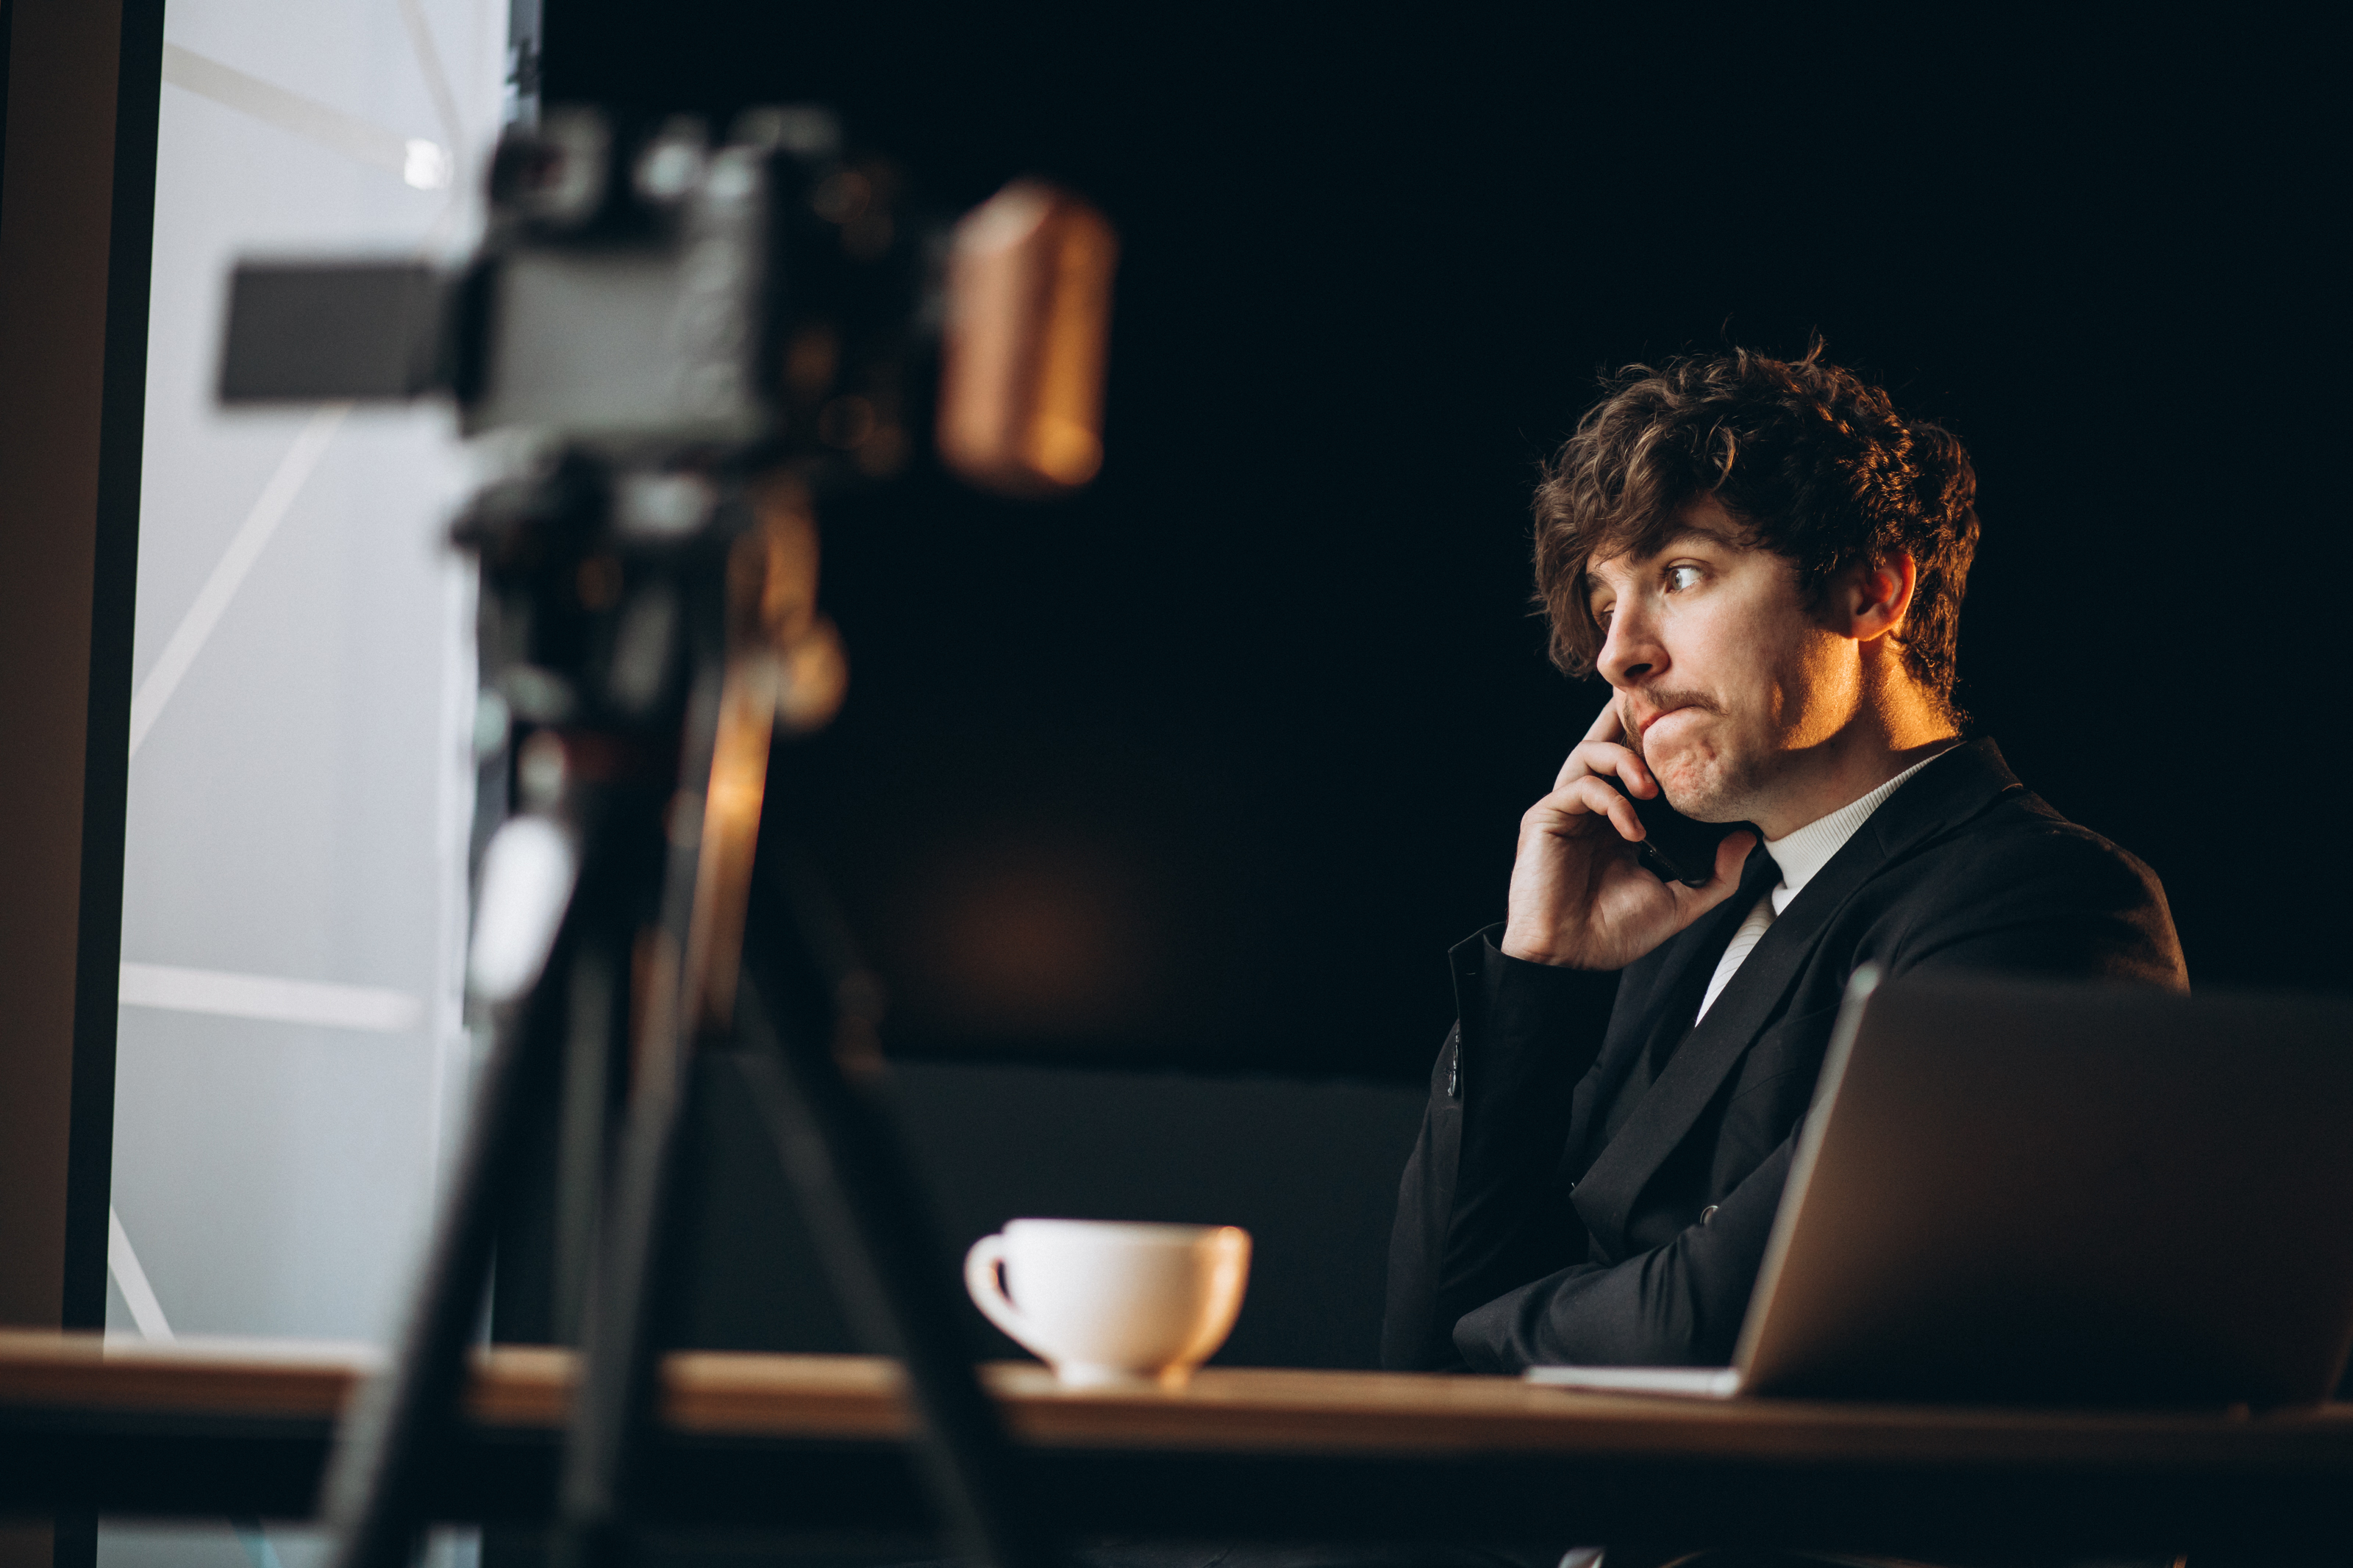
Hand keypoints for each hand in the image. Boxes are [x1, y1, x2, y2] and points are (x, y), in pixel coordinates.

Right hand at [1499, 699, 1758, 969]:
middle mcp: (1592, 808)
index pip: (1637, 767)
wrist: (1570, 959)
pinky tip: (1632, 829)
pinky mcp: (1546, 818)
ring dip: (1626, 761)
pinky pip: (1580, 787)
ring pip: (1590, 753)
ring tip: (1653, 789)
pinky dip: (1611, 800)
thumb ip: (1716, 874)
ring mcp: (1567, 810)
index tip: (1692, 732)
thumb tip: (1747, 839)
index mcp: (1620, 821)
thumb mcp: (1680, 902)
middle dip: (1632, 720)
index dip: (1657, 745)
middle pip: (1608, 742)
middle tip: (1662, 707)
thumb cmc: (1614, 933)